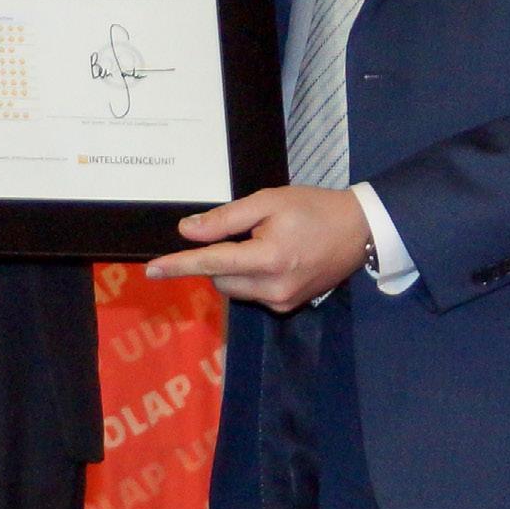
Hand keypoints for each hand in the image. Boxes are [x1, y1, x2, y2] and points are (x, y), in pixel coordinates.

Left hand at [145, 186, 369, 311]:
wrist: (358, 230)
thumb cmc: (312, 207)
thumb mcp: (268, 201)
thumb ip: (226, 219)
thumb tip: (188, 232)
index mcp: (267, 259)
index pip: (211, 264)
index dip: (179, 265)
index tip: (151, 270)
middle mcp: (273, 289)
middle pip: (220, 279)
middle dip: (217, 258)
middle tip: (242, 230)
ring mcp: (281, 302)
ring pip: (234, 288)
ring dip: (233, 267)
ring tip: (264, 240)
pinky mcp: (288, 306)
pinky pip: (253, 292)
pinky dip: (250, 275)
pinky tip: (274, 255)